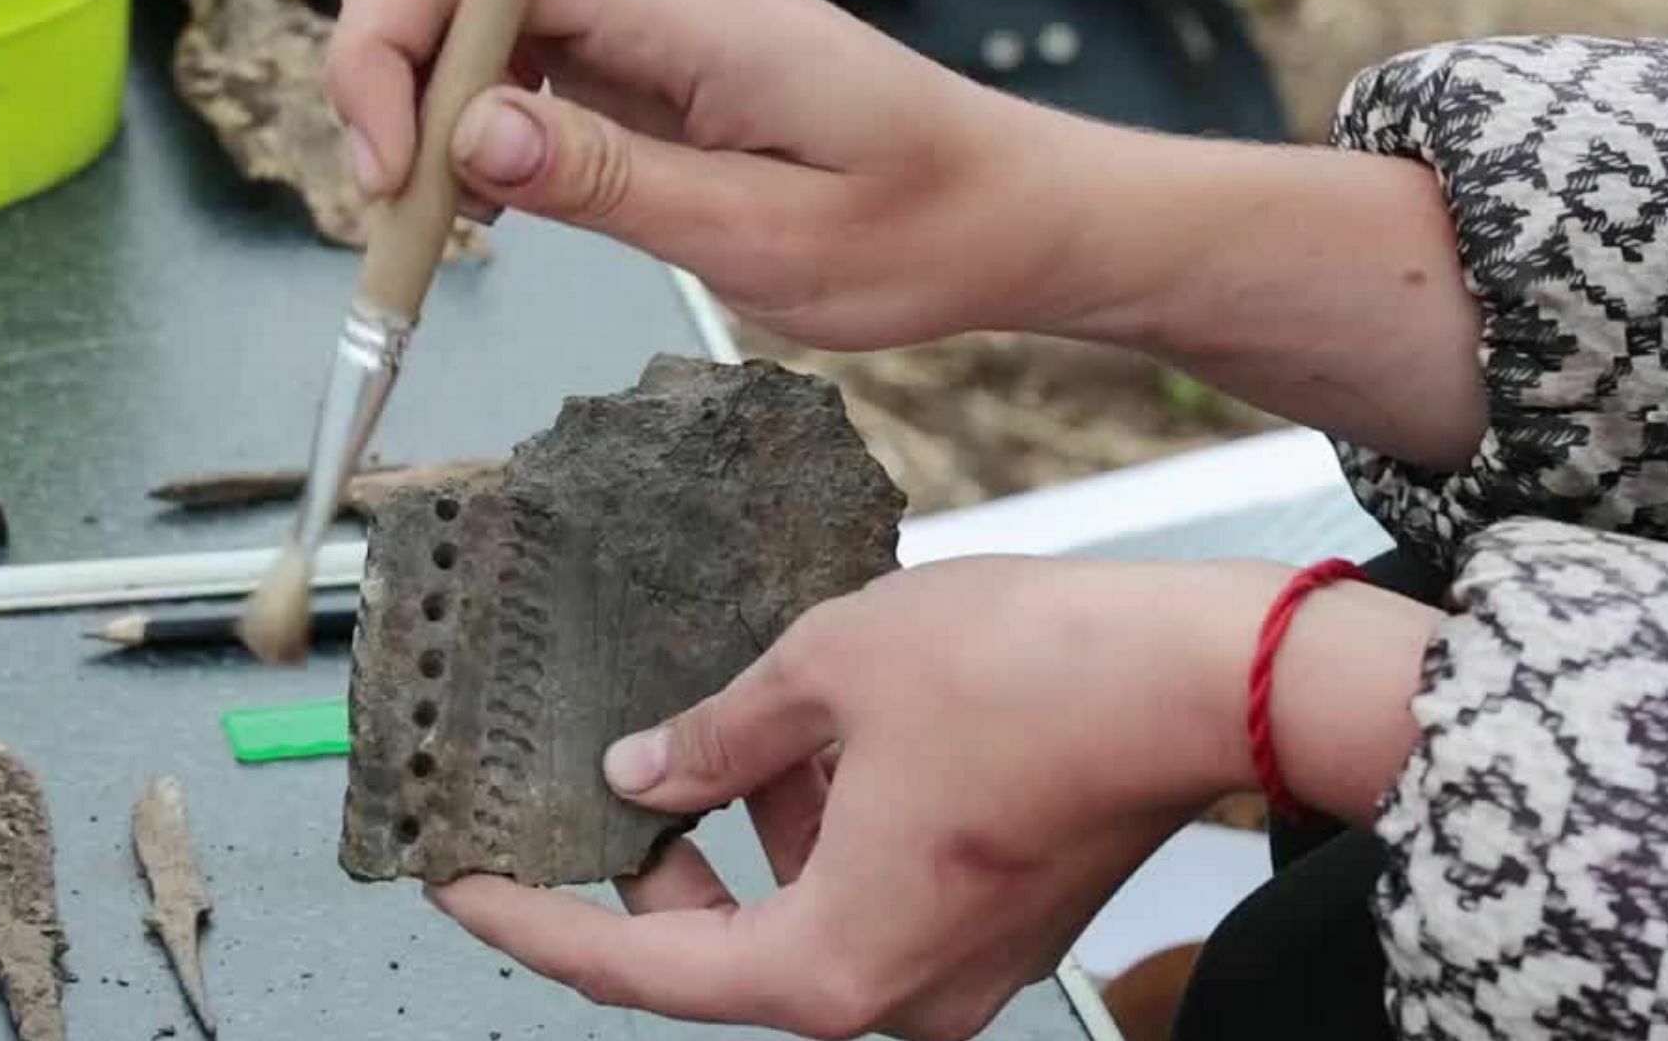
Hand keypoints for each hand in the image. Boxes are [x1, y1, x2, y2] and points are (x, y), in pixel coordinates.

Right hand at [328, 0, 1484, 465]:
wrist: (1006, 214)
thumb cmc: (918, 229)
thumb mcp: (764, 238)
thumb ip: (614, 180)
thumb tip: (469, 132)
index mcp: (686, 7)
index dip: (388, 39)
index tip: (391, 169)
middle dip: (387, 66)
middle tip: (404, 205)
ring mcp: (653, 18)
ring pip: (479, 8)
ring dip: (428, 101)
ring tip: (449, 219)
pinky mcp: (656, 61)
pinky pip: (530, 57)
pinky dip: (482, 121)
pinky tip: (504, 200)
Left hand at [427, 556, 1432, 1039]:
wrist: (1205, 676)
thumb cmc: (1038, 675)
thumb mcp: (830, 671)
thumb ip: (718, 734)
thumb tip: (647, 770)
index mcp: (830, 964)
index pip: (636, 967)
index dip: (532, 921)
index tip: (462, 886)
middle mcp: (896, 996)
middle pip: (723, 954)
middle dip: (658, 868)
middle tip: (602, 784)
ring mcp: (959, 971)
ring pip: (805, 919)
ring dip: (756, 838)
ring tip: (734, 726)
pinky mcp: (1003, 925)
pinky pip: (876, 898)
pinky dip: (829, 834)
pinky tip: (823, 738)